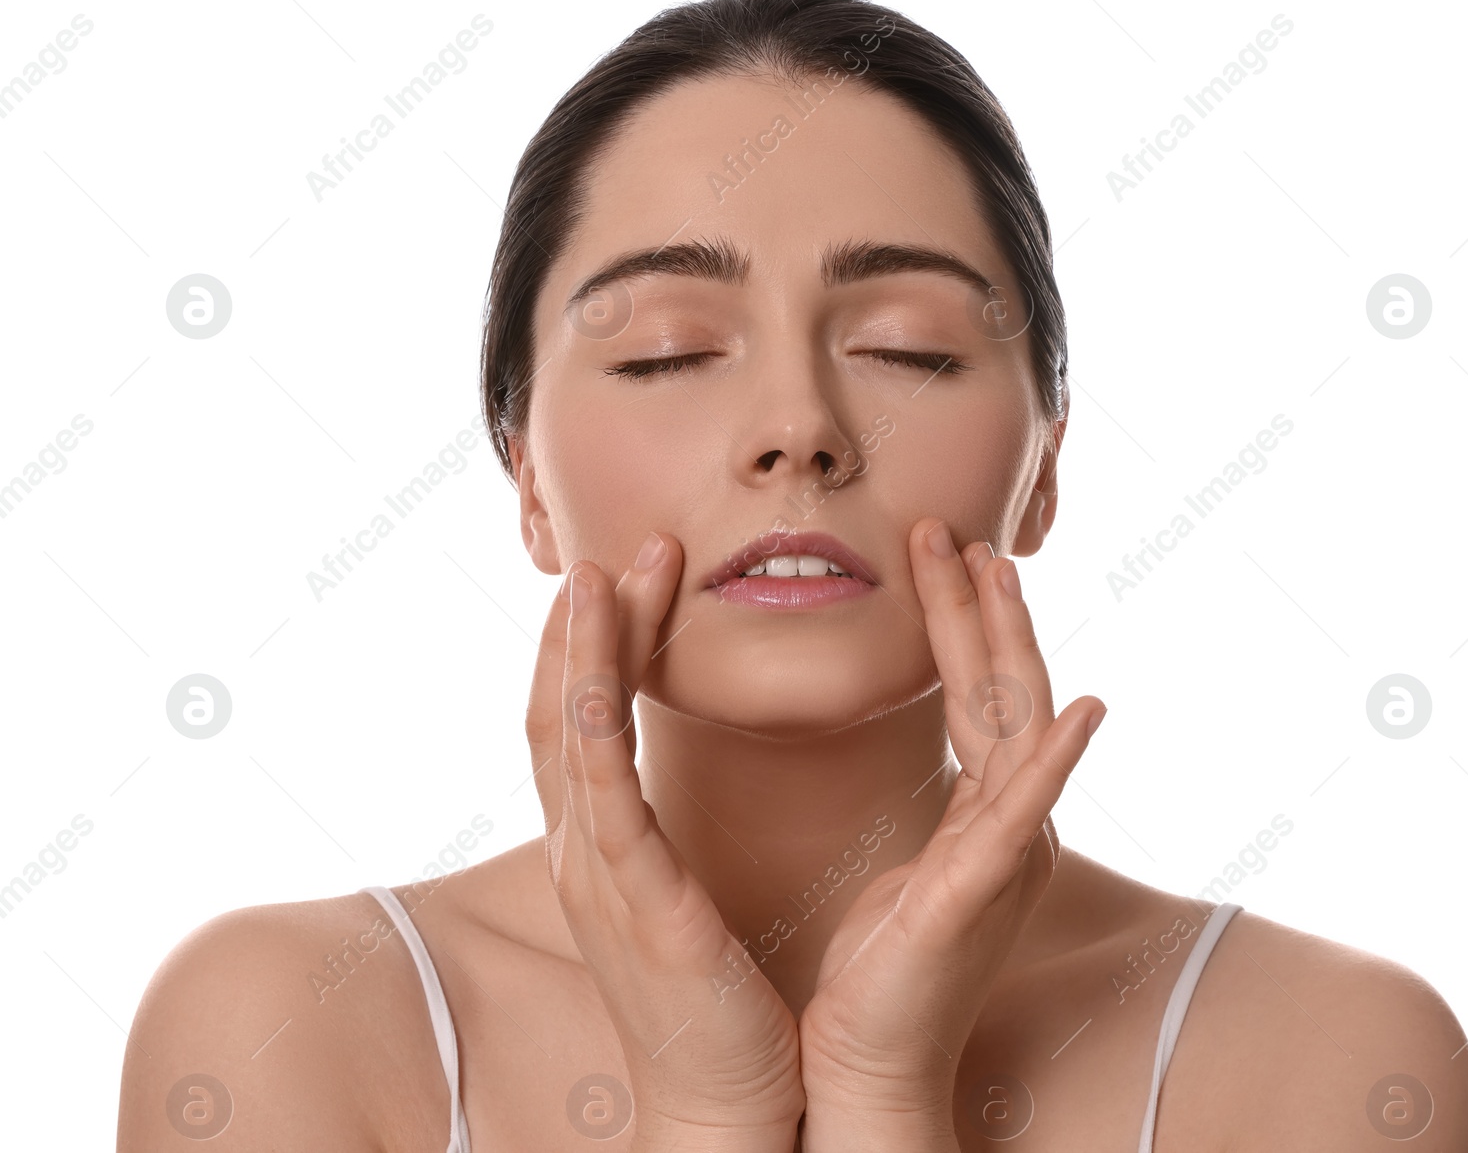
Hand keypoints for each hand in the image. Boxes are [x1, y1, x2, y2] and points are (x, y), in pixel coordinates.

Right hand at [526, 534, 804, 1149]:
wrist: (728, 1104)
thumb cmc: (720, 1004)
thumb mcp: (687, 900)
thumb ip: (673, 838)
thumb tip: (684, 789)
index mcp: (602, 850)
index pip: (577, 724)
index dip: (587, 648)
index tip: (619, 579)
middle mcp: (582, 853)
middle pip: (559, 711)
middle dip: (583, 627)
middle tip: (617, 550)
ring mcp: (598, 876)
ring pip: (567, 736)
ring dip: (581, 649)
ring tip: (604, 572)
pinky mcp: (636, 903)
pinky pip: (600, 796)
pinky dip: (586, 723)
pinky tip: (589, 668)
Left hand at [796, 517, 1105, 1148]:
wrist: (866, 1061)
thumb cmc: (878, 968)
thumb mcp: (906, 862)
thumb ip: (931, 805)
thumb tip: (925, 756)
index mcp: (983, 815)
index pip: (978, 698)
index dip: (964, 625)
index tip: (947, 556)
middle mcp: (1007, 825)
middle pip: (1001, 694)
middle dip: (980, 609)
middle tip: (959, 532)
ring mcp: (1003, 855)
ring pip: (1013, 729)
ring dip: (1008, 646)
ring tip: (999, 573)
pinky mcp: (980, 891)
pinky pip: (1020, 814)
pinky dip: (1055, 761)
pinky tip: (1082, 713)